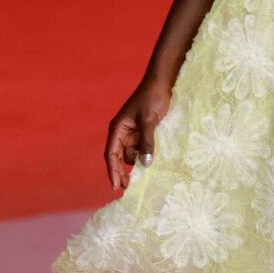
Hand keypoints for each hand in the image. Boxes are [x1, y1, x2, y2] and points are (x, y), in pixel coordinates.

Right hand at [104, 75, 172, 190]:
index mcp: (118, 129)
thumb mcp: (149, 121)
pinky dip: (144, 156)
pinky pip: (141, 148)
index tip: (116, 185)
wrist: (162, 84)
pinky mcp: (143, 132)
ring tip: (143, 178)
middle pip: (118, 157)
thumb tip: (145, 164)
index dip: (112, 170)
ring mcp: (133, 132)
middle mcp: (122, 132)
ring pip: (131, 154)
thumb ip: (146, 142)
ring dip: (136, 164)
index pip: (111, 154)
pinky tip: (150, 165)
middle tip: (128, 188)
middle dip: (121, 172)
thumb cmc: (152, 98)